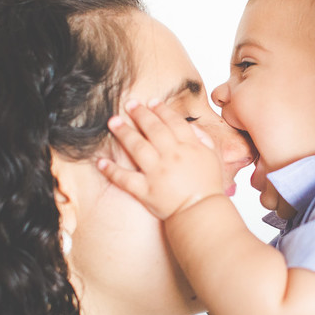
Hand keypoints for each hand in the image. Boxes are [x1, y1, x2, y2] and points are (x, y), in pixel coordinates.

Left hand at [99, 100, 225, 219]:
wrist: (201, 212)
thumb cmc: (208, 187)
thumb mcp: (213, 158)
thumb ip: (203, 139)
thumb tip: (191, 126)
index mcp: (189, 147)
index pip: (174, 122)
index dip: (162, 110)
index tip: (151, 103)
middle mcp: (172, 156)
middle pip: (153, 129)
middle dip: (140, 114)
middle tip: (129, 105)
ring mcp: (157, 173)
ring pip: (137, 147)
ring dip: (124, 132)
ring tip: (113, 122)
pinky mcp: (145, 190)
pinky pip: (125, 178)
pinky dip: (111, 170)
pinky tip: (101, 162)